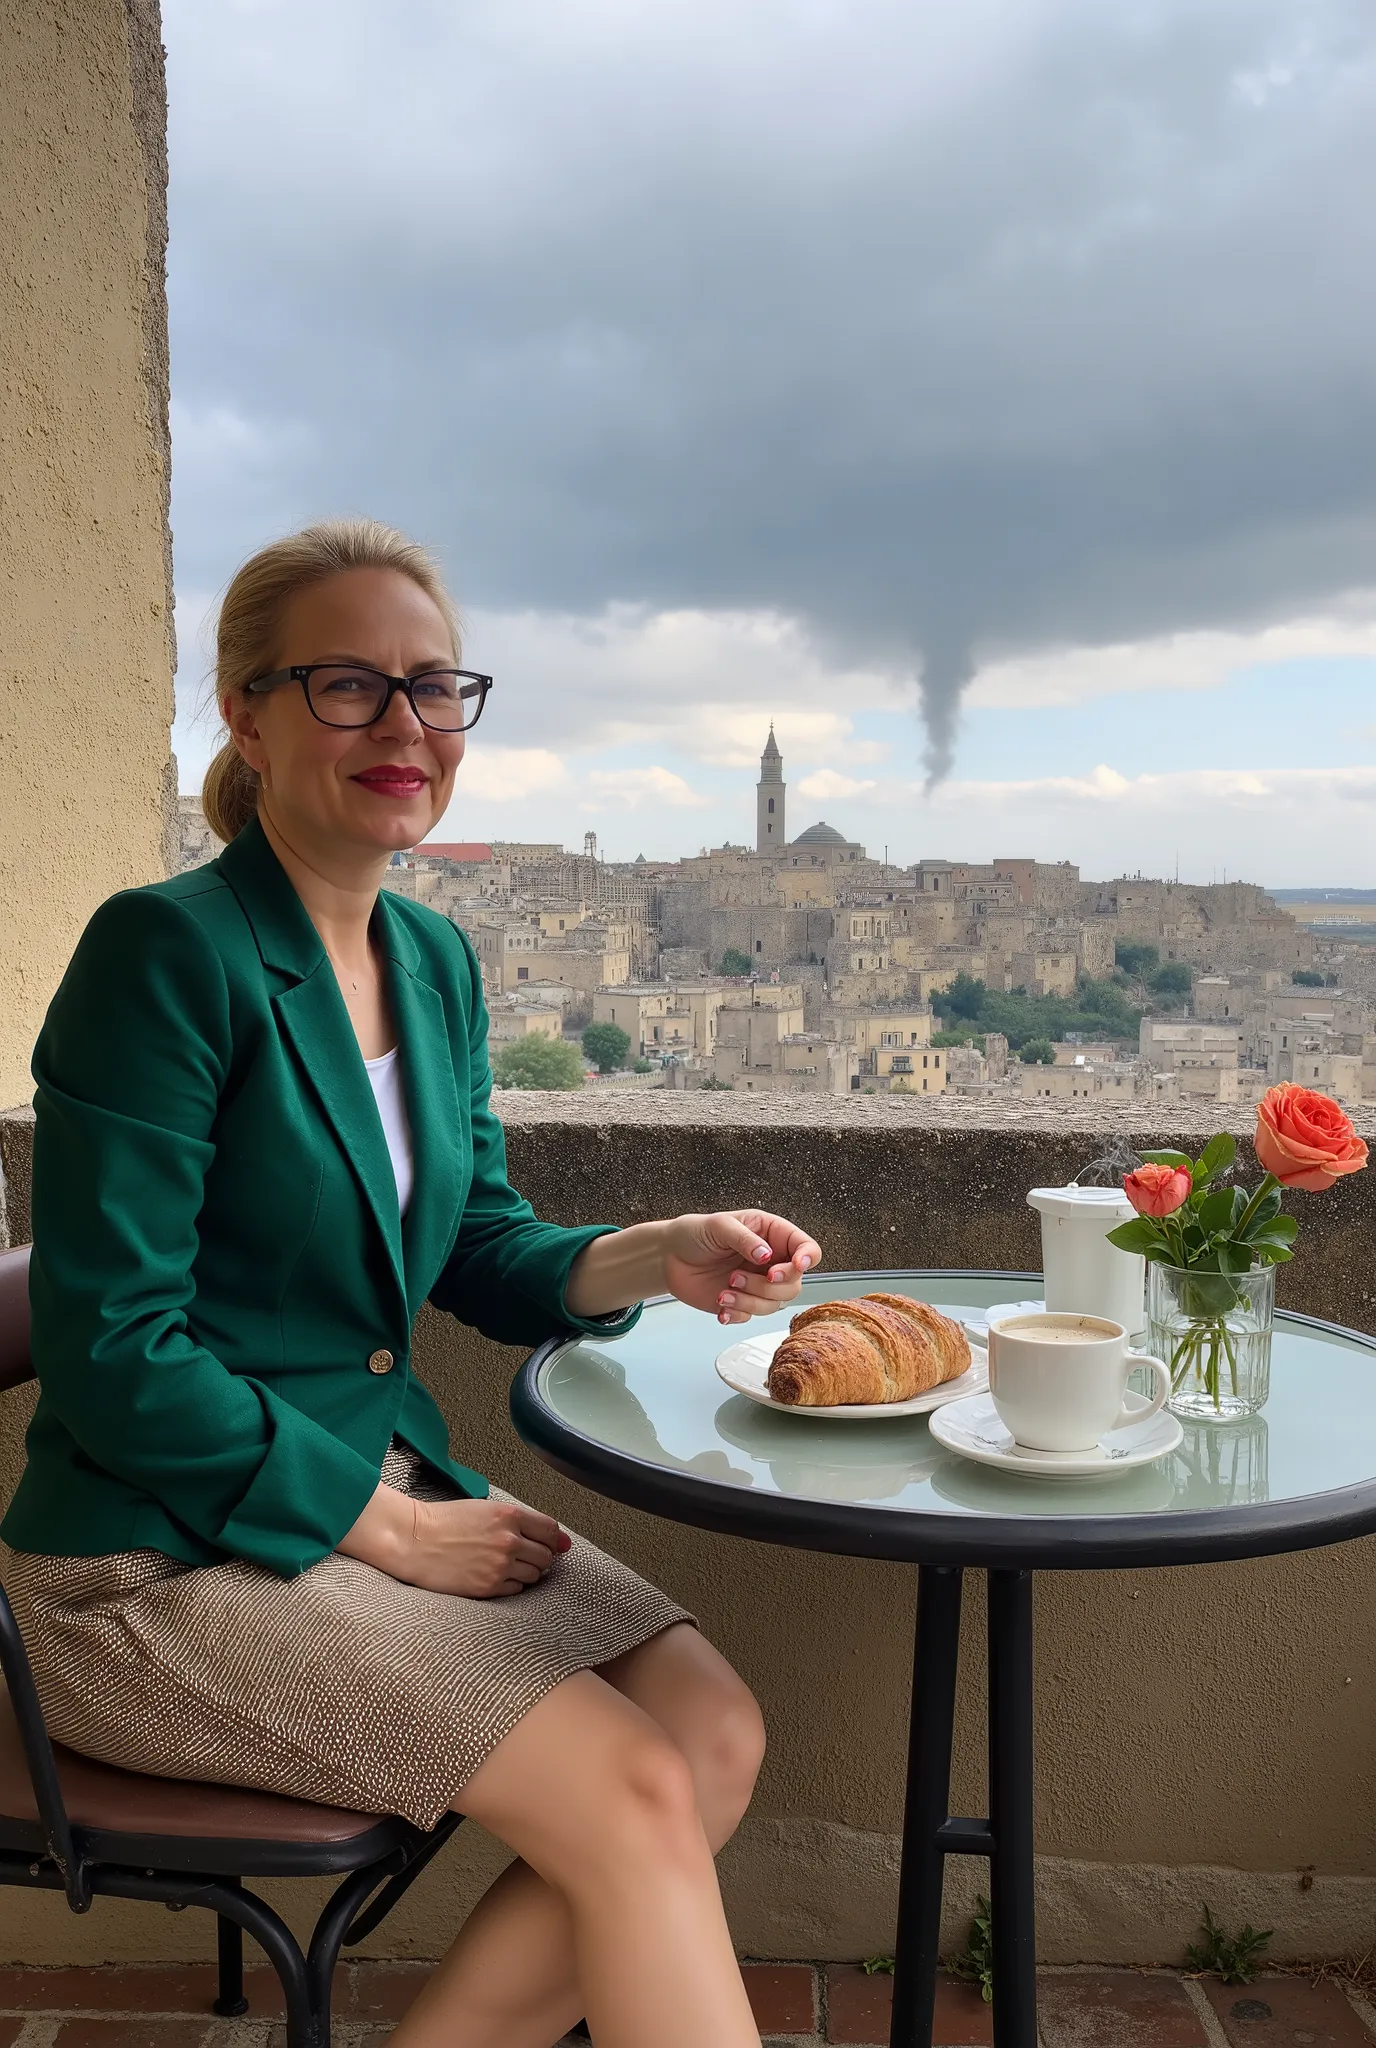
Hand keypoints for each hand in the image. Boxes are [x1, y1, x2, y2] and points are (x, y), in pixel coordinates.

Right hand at [341, 1488, 570, 1596]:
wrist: (414, 1540)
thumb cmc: (447, 1521)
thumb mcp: (487, 1510)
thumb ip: (524, 1523)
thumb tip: (563, 1542)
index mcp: (509, 1515)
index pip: (551, 1530)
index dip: (551, 1537)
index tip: (547, 1542)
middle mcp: (509, 1541)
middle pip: (546, 1555)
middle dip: (538, 1555)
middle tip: (520, 1553)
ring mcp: (499, 1566)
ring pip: (534, 1575)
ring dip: (526, 1570)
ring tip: (502, 1563)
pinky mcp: (488, 1587)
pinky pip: (516, 1590)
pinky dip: (511, 1584)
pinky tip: (493, 1574)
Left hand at [660, 1209, 822, 1325]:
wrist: (668, 1257)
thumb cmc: (694, 1233)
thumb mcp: (719, 1226)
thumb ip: (745, 1239)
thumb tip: (766, 1255)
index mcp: (771, 1234)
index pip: (805, 1247)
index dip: (807, 1257)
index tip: (795, 1265)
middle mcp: (769, 1261)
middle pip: (794, 1283)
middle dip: (767, 1286)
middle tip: (737, 1277)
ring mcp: (757, 1283)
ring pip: (775, 1304)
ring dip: (750, 1301)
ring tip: (725, 1290)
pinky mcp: (742, 1303)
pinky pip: (752, 1316)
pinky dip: (737, 1314)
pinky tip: (720, 1303)